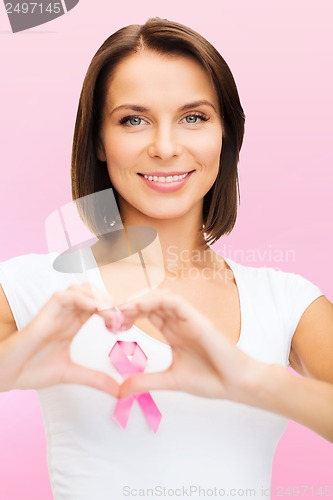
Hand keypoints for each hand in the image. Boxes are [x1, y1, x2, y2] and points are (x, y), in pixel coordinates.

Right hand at [0, 283, 120, 394]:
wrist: (7, 375)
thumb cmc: (32, 370)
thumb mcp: (72, 374)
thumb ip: (96, 379)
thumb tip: (118, 390)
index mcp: (73, 323)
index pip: (99, 305)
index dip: (114, 310)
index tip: (123, 326)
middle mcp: (66, 314)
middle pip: (93, 292)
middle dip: (109, 301)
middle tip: (119, 318)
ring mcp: (56, 312)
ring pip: (80, 289)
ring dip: (98, 297)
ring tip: (109, 313)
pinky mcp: (45, 313)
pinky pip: (64, 296)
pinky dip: (81, 298)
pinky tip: (94, 309)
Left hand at [114, 289, 265, 402]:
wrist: (238, 385)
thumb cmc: (212, 380)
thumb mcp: (170, 381)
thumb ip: (145, 382)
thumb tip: (120, 390)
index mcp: (173, 331)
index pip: (146, 313)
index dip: (127, 314)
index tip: (109, 324)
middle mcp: (179, 321)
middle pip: (149, 301)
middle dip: (127, 304)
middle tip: (107, 313)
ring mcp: (188, 317)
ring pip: (159, 296)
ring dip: (138, 300)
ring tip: (118, 309)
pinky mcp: (197, 318)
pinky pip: (173, 301)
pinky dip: (154, 300)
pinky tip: (137, 308)